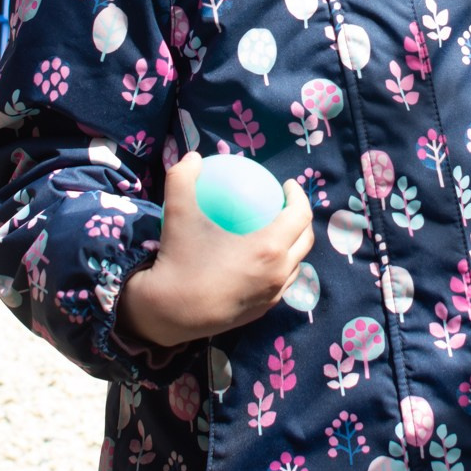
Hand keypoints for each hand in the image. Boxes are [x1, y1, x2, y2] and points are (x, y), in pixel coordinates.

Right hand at [117, 151, 315, 348]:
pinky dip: (277, 268)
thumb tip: (193, 156)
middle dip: (301, 219)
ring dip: (292, 245)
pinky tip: (258, 259)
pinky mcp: (260, 312)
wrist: (166, 314)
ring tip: (277, 230)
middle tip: (284, 204)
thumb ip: (183, 178)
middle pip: (305, 240)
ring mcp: (271, 297)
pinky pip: (278, 285)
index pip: (300, 215)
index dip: (299, 196)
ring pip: (295, 265)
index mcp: (269, 249)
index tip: (286, 185)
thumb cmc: (178, 261)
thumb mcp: (178, 213)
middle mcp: (278, 274)